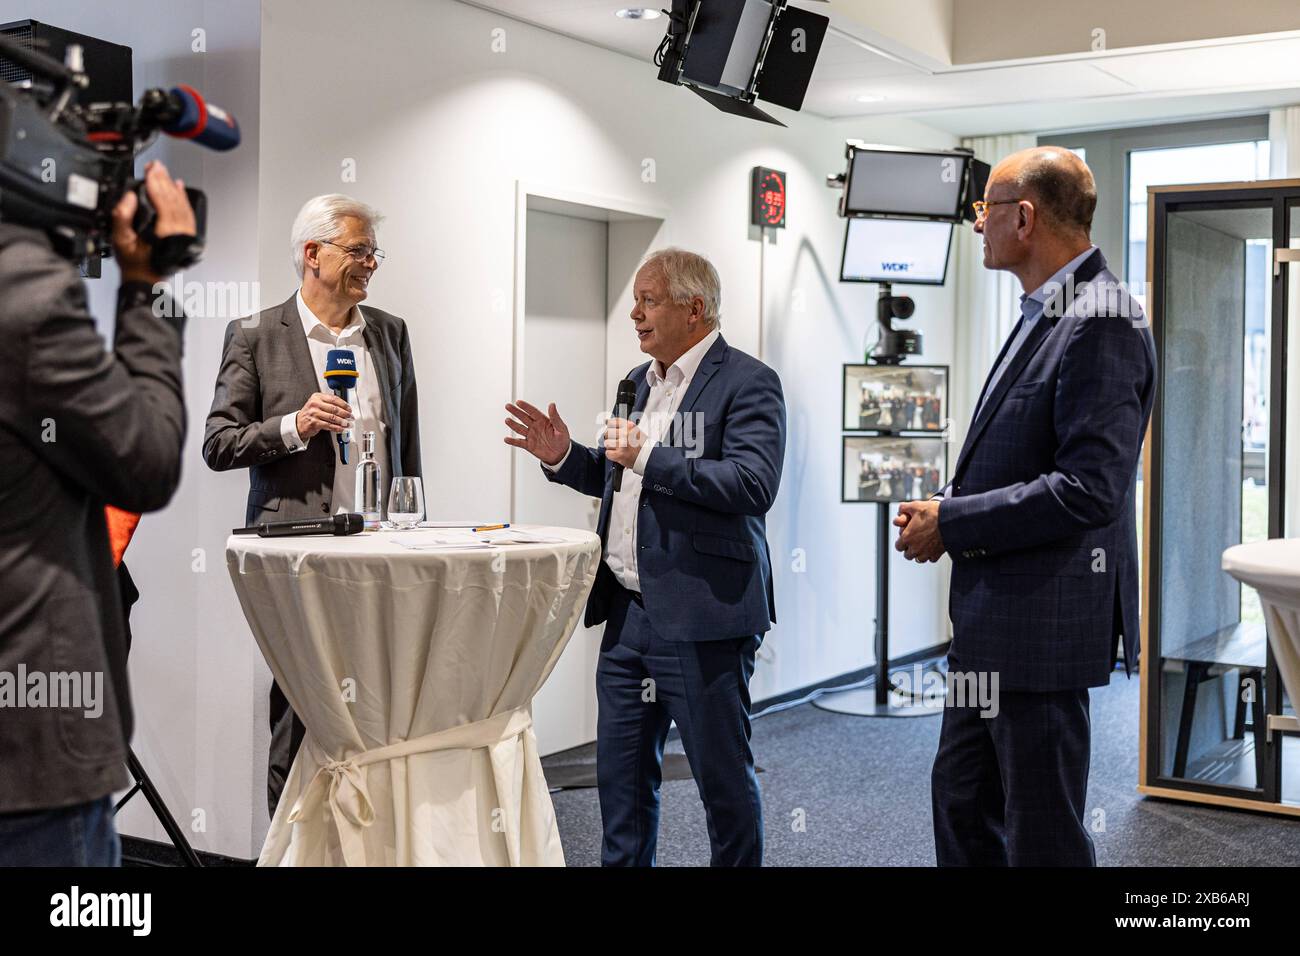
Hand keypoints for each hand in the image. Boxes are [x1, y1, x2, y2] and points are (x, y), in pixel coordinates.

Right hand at [111, 160, 196, 284]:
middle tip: (155, 166)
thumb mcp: (120, 240)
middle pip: (173, 201)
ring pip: (181, 205)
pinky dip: (182, 198)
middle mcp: (179, 234)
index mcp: (165, 235)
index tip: (149, 171)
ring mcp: (185, 235)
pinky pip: (187, 212)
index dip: (155, 184)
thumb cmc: (134, 263)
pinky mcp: (186, 235)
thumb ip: (122, 217)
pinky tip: (178, 186)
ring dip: (172, 187)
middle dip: (163, 181)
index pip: (162, 202)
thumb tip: (129, 198)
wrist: (146, 279)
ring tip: (163, 172)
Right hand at [296, 392, 352, 439]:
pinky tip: (341, 429)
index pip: (334, 399)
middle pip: (334, 408)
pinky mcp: (314, 422)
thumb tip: (345, 408)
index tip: (349, 409)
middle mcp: (315, 404)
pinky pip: (329, 425)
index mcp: (317, 397)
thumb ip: (329, 403)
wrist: (299, 423)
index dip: (344, 404)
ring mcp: (314, 413)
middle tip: (351, 417)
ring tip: (348, 424)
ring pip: (333, 417)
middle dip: (345, 414)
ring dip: (342, 422)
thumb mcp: (318, 404)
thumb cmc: (311, 413)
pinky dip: (337, 428)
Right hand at [505, 400, 570, 465]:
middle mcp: (535, 426)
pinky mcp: (529, 445)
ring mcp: (531, 435)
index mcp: (542, 420)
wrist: (560, 454)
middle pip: (523, 417)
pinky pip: (519, 443)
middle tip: (508, 406)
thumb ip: (555, 417)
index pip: (532, 411)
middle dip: (515, 412)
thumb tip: (552, 404)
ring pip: (520, 428)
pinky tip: (507, 439)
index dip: (526, 407)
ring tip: (507, 420)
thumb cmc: (562, 439)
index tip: (518, 402)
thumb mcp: (561, 428)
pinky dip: (513, 441)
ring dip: (513, 424)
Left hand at [602, 417, 646, 469]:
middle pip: (607, 433)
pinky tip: (618, 454)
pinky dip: (612, 455)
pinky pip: (608, 453)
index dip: (610, 427)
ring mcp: (622, 444)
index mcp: (629, 426)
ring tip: (619, 448)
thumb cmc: (641, 444)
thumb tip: (607, 421)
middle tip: (617, 441)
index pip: (612, 422)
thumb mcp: (634, 429)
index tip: (611, 429)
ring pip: (607, 443)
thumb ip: (621, 424)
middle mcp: (625, 434)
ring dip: (611, 447)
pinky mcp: (619, 454)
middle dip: (611, 438)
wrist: (647, 456)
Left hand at [895, 499, 944, 562]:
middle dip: (909, 549)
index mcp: (907, 537)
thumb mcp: (915, 506)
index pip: (898, 546)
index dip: (901, 542)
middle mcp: (915, 548)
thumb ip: (904, 508)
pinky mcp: (937, 554)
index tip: (905, 538)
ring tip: (922, 546)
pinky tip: (932, 547)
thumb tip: (900, 510)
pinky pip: (931, 559)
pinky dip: (931, 555)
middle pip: (908, 555)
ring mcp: (927, 552)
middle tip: (913, 542)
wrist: (951, 519)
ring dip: (919, 554)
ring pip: (919, 559)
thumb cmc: (933, 513)